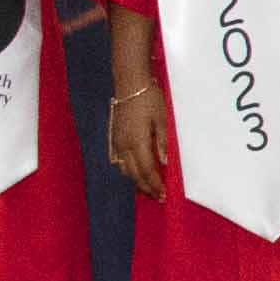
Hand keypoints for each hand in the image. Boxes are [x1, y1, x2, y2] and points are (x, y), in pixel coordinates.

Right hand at [107, 80, 172, 199]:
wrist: (130, 83)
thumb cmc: (149, 98)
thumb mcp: (162, 119)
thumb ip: (162, 142)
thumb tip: (164, 162)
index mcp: (137, 142)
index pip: (147, 170)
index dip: (155, 184)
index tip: (163, 195)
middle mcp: (124, 145)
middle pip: (135, 174)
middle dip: (146, 188)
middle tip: (157, 197)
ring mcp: (117, 141)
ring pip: (125, 169)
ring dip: (136, 181)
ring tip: (148, 189)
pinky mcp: (115, 136)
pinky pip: (120, 160)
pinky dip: (129, 170)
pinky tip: (136, 172)